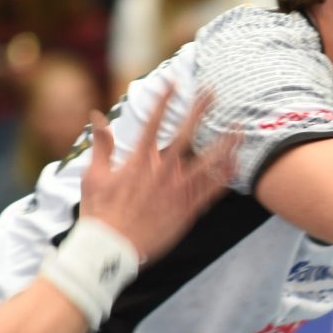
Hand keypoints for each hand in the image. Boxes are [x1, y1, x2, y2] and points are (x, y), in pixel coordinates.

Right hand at [76, 86, 239, 261]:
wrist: (110, 250)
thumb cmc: (99, 213)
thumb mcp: (93, 175)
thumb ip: (101, 144)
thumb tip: (97, 116)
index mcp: (138, 160)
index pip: (153, 122)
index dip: (164, 99)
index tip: (173, 81)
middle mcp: (161, 171)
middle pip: (185, 133)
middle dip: (199, 109)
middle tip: (212, 91)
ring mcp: (176, 191)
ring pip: (207, 161)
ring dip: (224, 143)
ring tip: (239, 128)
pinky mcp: (187, 210)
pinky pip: (211, 190)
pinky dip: (225, 176)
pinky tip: (237, 164)